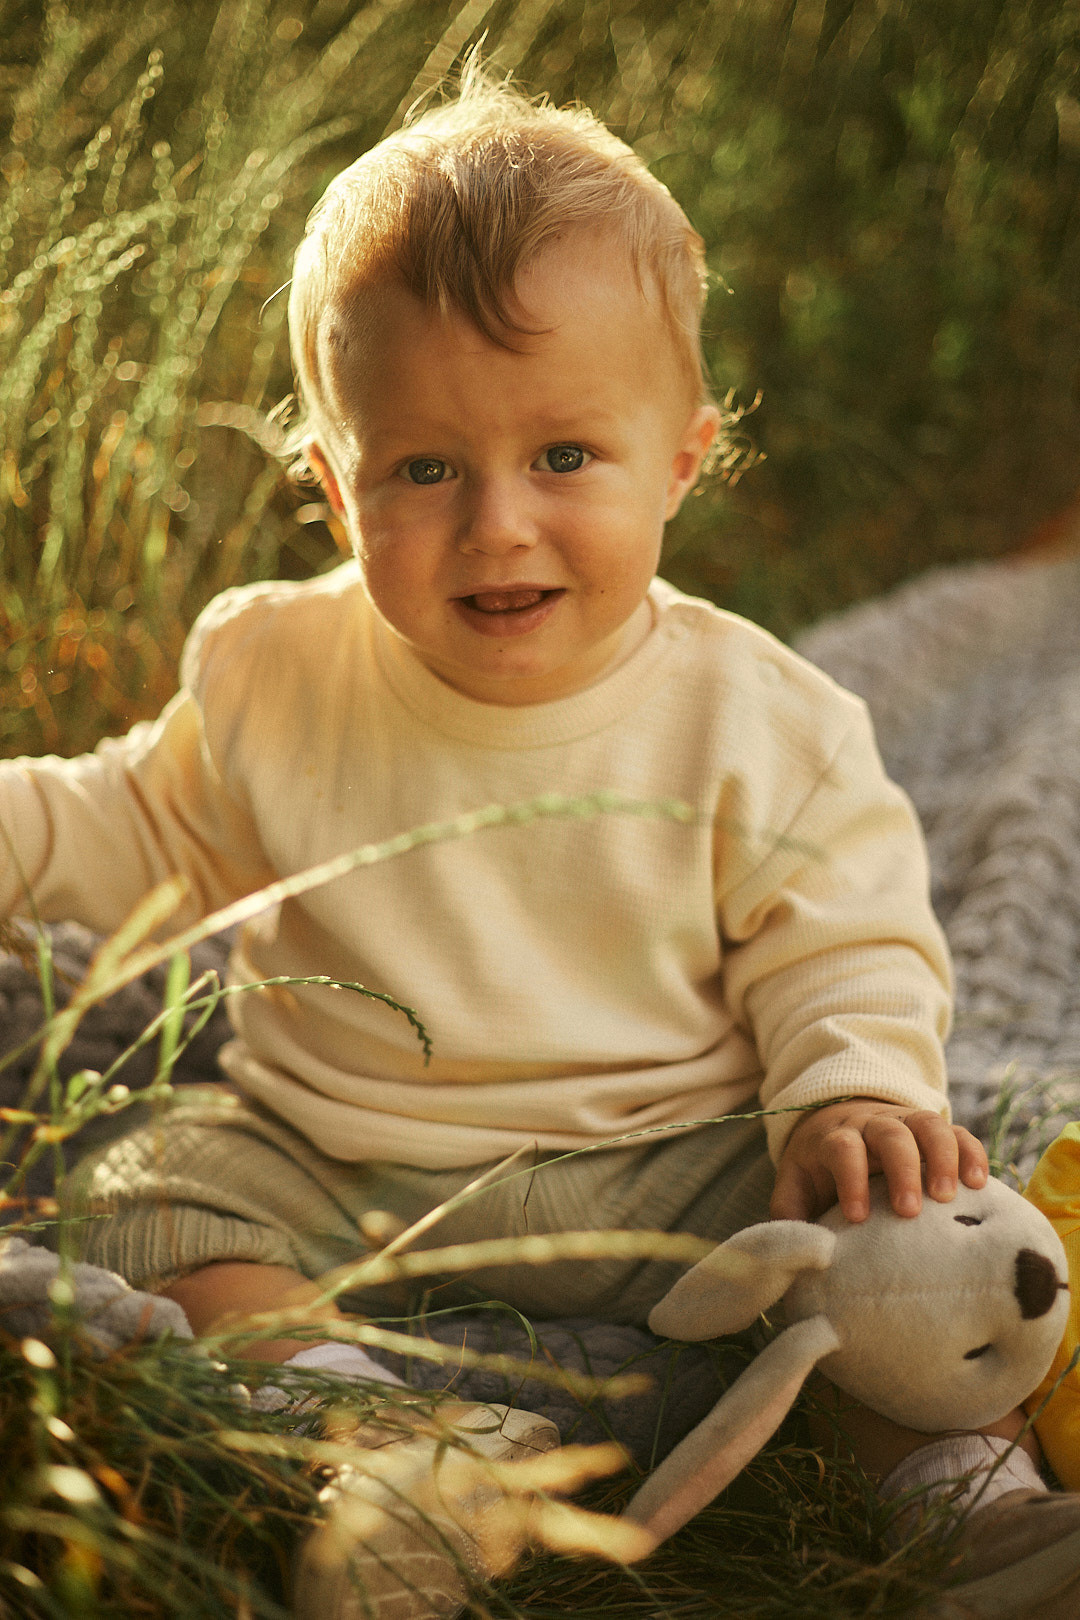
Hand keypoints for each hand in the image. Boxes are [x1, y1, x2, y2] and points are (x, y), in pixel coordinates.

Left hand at [770, 1097, 987, 1223]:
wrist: (836, 1120)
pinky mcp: (931, 1129)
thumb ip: (790, 1213)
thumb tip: (795, 1250)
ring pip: (928, 1125)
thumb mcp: (795, 1184)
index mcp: (835, 1138)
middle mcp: (871, 1125)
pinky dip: (970, 1152)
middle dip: (902, 1169)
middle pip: (890, 1134)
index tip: (858, 1216)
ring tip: (950, 1197)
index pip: (843, 1149)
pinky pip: (957, 1132)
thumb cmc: (819, 1168)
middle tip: (909, 1211)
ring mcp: (905, 1122)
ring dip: (942, 1157)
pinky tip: (980, 1183)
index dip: (851, 1179)